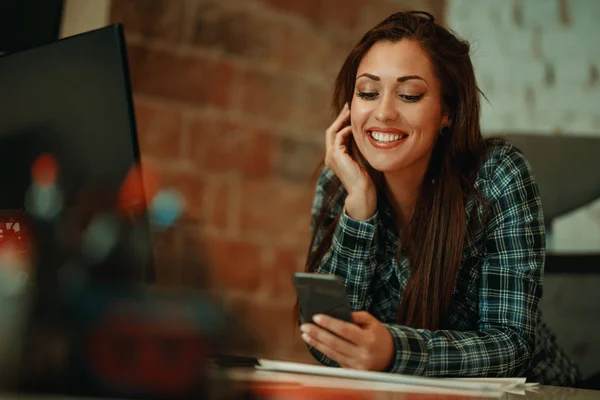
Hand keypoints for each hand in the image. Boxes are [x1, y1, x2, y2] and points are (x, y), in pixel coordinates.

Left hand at [300, 311, 394, 370]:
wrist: (391, 356)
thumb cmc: (379, 336)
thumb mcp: (372, 322)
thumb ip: (356, 316)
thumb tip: (336, 314)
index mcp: (369, 340)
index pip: (345, 330)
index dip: (329, 323)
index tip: (316, 317)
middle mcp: (362, 354)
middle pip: (335, 343)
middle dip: (317, 334)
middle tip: (305, 326)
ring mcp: (357, 365)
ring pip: (332, 353)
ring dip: (316, 343)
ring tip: (305, 334)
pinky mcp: (352, 371)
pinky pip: (334, 359)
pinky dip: (323, 350)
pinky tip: (315, 343)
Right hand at [325, 103, 375, 220]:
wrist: (362, 192)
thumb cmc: (364, 179)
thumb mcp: (360, 160)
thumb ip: (358, 149)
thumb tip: (365, 136)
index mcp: (335, 157)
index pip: (335, 135)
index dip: (342, 124)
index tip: (350, 114)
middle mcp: (330, 156)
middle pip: (331, 130)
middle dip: (340, 118)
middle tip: (348, 106)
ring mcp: (331, 156)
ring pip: (332, 131)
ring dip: (342, 120)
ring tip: (350, 111)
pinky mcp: (336, 156)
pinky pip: (339, 136)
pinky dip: (346, 130)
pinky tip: (355, 127)